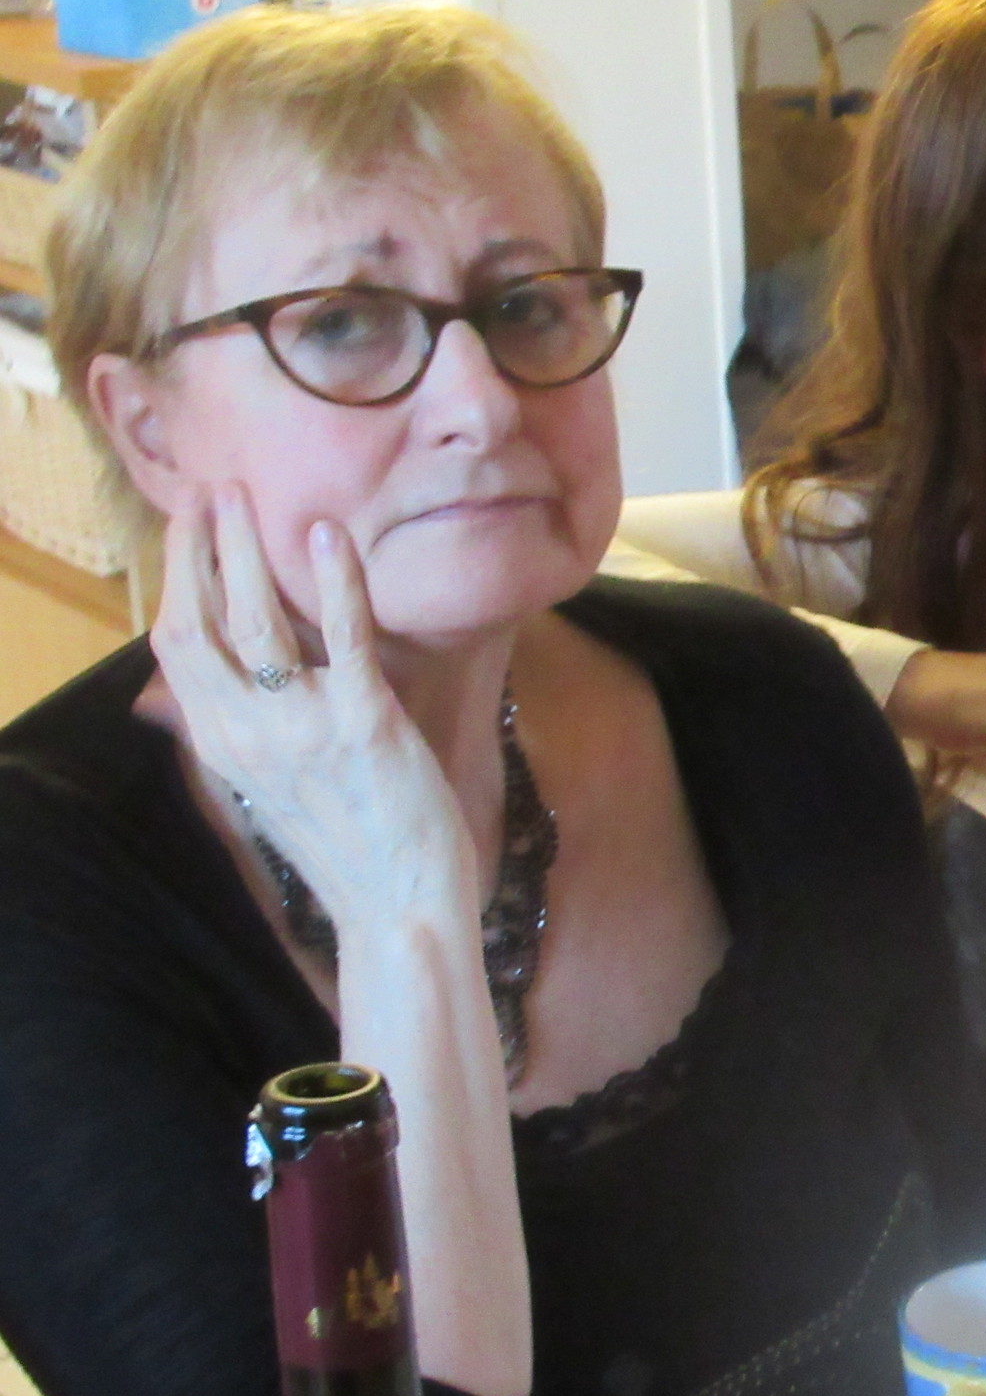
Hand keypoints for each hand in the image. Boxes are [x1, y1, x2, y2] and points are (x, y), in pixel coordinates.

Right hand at [153, 484, 474, 931]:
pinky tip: (330, 536)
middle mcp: (246, 732)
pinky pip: (344, 638)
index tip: (188, 529)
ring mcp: (301, 726)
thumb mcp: (271, 789)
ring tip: (247, 496)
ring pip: (256, 619)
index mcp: (222, 744)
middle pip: (199, 621)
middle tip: (211, 489)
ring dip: (247, 549)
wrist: (398, 906)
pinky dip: (336, 581)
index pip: (177, 646)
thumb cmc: (347, 845)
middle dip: (200, 549)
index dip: (177, 580)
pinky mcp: (364, 722)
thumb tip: (200, 697)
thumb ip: (241, 733)